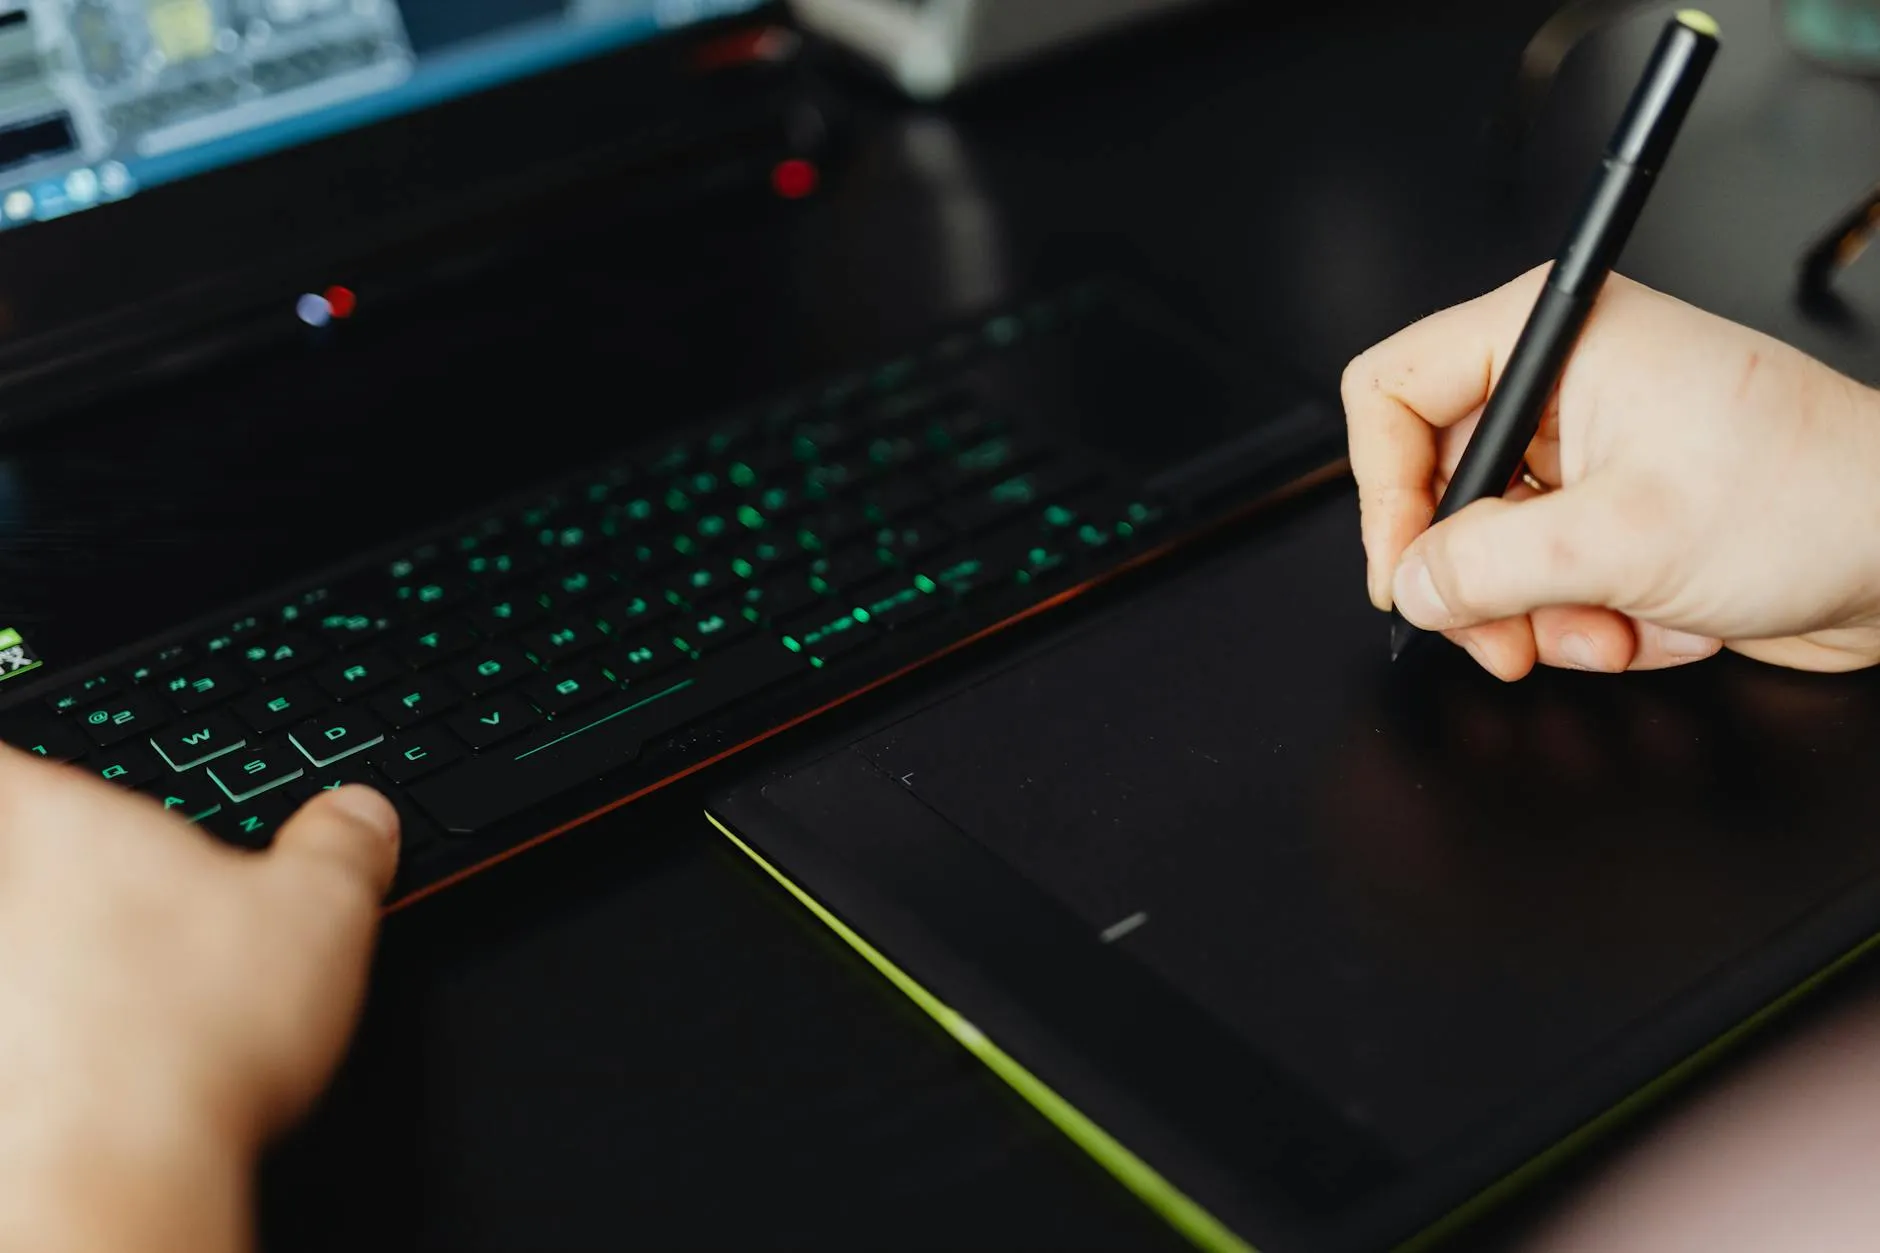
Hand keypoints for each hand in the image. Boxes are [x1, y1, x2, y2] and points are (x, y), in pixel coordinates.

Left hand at [0, 745, 398, 1252]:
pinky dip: (41, 1051)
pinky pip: (17, 1036)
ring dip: (48, 967)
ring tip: (122, 1013)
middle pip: (17, 860)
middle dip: (63, 886)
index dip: (38, 785)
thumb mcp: (325, 912)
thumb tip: (360, 818)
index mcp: (58, 819)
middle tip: (129, 920)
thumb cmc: (190, 1034)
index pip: (16, 767)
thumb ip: (342, 845)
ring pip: (16, 949)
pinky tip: (87, 1077)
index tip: (65, 806)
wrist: (108, 1170)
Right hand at [1344, 265, 1879, 679]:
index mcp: (1558, 336)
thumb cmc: (1815, 499)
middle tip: (1502, 638)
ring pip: (1486, 547)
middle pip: (1435, 486)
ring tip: (1607, 633)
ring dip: (1537, 614)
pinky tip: (1649, 623)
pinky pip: (1542, 577)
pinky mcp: (1613, 509)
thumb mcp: (1621, 542)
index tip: (1407, 569)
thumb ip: (1486, 565)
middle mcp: (1564, 383)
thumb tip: (1414, 584)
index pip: (1392, 391)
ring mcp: (1588, 449)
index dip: (1383, 488)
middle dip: (1475, 580)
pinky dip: (1582, 619)